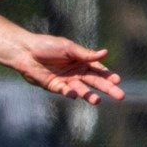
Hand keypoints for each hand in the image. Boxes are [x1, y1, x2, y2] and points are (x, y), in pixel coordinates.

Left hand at [7, 34, 124, 105]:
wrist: (26, 51)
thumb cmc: (47, 46)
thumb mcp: (68, 47)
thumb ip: (85, 54)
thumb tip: (105, 53)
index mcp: (82, 61)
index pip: (99, 70)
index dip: (108, 76)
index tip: (117, 80)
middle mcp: (76, 73)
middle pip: (95, 82)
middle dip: (107, 89)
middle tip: (120, 96)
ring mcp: (66, 81)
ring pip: (82, 90)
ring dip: (89, 95)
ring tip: (97, 100)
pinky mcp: (55, 87)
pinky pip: (64, 91)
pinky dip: (69, 93)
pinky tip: (74, 93)